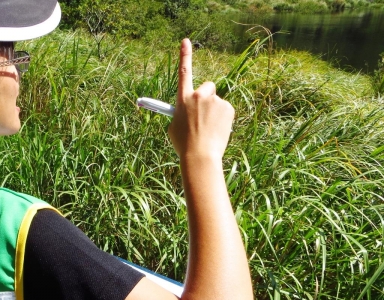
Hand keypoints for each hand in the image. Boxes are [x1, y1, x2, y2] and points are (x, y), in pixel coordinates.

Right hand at [168, 39, 233, 164]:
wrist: (200, 156)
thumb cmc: (184, 144)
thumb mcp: (174, 127)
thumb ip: (180, 113)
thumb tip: (185, 110)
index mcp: (183, 99)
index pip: (184, 72)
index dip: (185, 55)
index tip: (186, 41)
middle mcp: (199, 96)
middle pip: (207, 87)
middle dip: (207, 96)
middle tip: (203, 114)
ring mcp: (215, 101)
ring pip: (217, 102)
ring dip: (214, 111)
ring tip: (209, 129)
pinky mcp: (228, 108)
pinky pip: (225, 110)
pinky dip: (223, 119)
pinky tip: (217, 130)